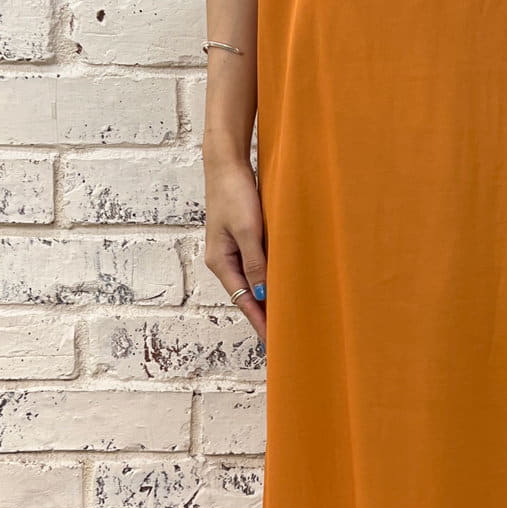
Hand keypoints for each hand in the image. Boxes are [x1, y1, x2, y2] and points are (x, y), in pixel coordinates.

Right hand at [203, 147, 266, 342]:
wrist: (226, 164)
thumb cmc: (234, 194)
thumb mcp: (248, 230)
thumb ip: (255, 263)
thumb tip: (262, 295)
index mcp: (220, 262)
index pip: (243, 301)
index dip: (259, 322)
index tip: (272, 343)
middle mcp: (224, 260)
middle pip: (247, 296)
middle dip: (264, 316)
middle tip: (284, 337)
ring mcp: (233, 250)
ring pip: (253, 282)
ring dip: (268, 299)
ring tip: (286, 318)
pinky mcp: (243, 239)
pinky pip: (257, 267)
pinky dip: (269, 280)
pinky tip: (282, 286)